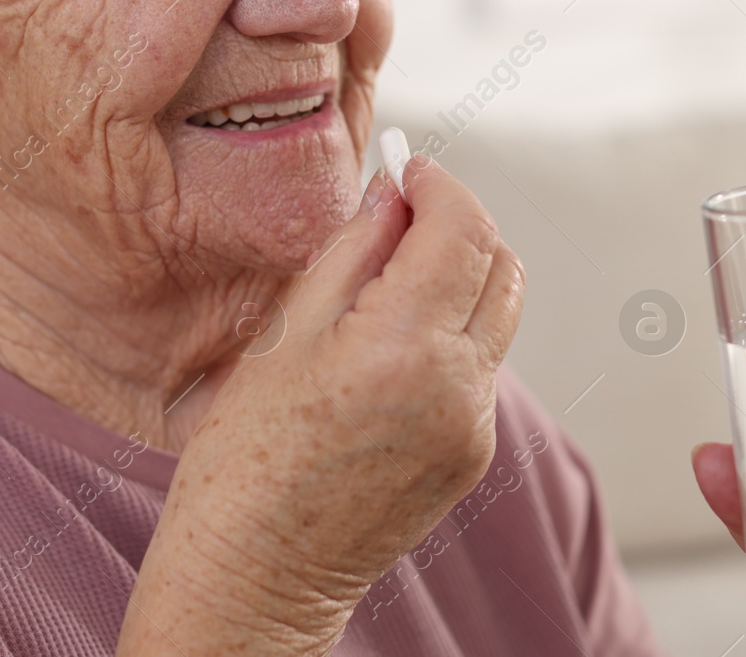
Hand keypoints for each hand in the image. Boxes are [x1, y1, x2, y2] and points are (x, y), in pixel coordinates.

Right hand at [119, 157, 525, 655]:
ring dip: (460, 278)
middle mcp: (458, 387)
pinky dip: (451, 334)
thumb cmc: (243, 460)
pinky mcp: (474, 455)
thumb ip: (354, 250)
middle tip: (402, 215)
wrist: (256, 576)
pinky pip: (481, 366)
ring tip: (386, 285)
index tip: (408, 170)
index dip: (439, 185)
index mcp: (403, 348)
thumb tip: (394, 190)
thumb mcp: (283, 334)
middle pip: (501, 265)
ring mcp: (475, 426)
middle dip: (460, 224)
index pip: (464, 229)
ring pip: (498, 314)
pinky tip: (388, 350)